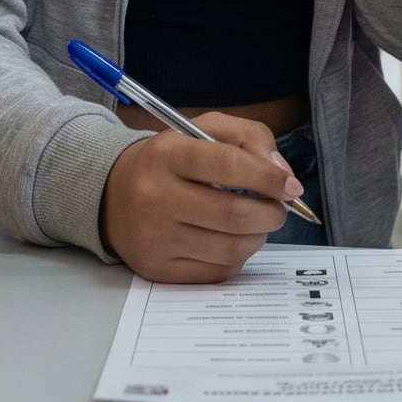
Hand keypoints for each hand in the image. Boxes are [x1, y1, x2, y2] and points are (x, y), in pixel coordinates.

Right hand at [99, 112, 303, 282]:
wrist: (111, 194)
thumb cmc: (169, 161)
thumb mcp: (203, 130)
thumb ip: (248, 137)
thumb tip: (281, 174)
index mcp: (167, 154)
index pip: (229, 164)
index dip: (269, 178)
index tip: (290, 186)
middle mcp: (155, 196)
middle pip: (234, 214)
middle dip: (271, 213)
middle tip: (278, 208)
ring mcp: (154, 237)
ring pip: (231, 247)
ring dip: (258, 237)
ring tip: (255, 223)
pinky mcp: (157, 268)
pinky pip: (217, 271)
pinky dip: (236, 257)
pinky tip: (230, 240)